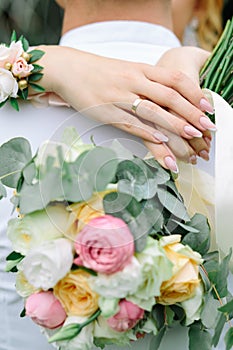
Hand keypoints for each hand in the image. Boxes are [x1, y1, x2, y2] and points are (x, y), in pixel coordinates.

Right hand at [37, 45, 213, 170]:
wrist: (69, 69)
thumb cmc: (100, 71)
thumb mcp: (127, 69)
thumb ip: (148, 80)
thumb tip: (170, 95)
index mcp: (141, 69)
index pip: (175, 79)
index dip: (193, 93)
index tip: (206, 106)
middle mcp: (133, 81)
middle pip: (169, 97)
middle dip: (190, 113)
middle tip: (205, 127)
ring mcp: (120, 97)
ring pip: (153, 112)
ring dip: (174, 126)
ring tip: (190, 137)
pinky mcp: (107, 112)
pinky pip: (131, 123)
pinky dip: (147, 132)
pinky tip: (160, 140)